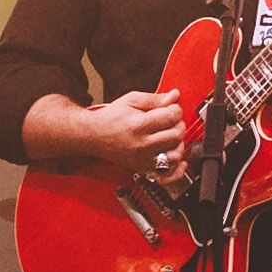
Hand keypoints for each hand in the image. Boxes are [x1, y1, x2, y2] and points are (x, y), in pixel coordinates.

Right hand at [52, 88, 191, 182]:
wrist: (94, 135)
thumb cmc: (111, 118)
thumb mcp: (131, 100)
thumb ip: (155, 99)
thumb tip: (174, 96)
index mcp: (138, 125)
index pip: (171, 117)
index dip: (175, 109)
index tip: (171, 108)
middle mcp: (141, 145)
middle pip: (176, 135)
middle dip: (178, 124)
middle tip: (170, 120)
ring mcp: (142, 159)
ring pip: (175, 155)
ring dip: (178, 143)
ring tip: (169, 135)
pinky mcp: (143, 168)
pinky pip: (167, 175)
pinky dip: (177, 169)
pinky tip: (178, 159)